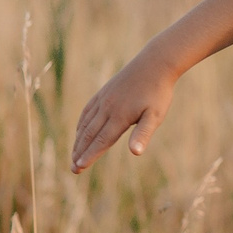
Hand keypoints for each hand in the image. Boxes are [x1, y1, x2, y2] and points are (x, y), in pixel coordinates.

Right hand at [72, 53, 177, 172]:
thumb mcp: (155, 115)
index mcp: (119, 117)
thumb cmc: (158, 92)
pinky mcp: (104, 92)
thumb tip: (135, 152)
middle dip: (80, 152)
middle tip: (73, 169)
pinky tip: (80, 131)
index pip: (101, 141)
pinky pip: (87, 111)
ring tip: (74, 155)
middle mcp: (107, 108)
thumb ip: (143, 134)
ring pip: (86, 123)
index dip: (90, 155)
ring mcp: (103, 99)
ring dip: (79, 140)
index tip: (78, 168)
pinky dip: (81, 123)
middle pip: (90, 135)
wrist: (155, 63)